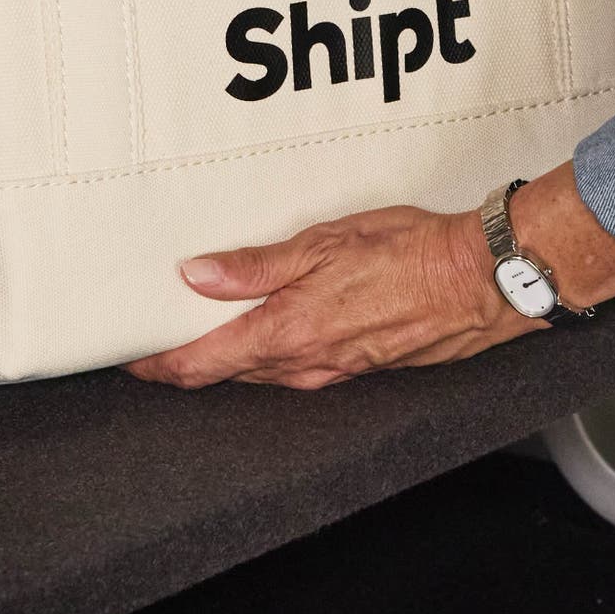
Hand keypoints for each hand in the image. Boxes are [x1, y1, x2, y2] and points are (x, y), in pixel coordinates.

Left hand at [128, 168, 614, 391]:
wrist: (482, 280)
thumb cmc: (411, 253)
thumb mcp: (326, 242)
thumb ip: (257, 265)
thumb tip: (197, 274)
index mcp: (288, 332)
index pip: (203, 363)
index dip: (160, 364)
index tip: (132, 357)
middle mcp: (306, 364)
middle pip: (229, 372)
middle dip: (192, 358)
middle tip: (162, 336)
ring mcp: (335, 372)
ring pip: (266, 371)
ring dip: (234, 356)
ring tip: (212, 330)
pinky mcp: (360, 367)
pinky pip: (302, 368)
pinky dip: (276, 353)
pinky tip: (279, 329)